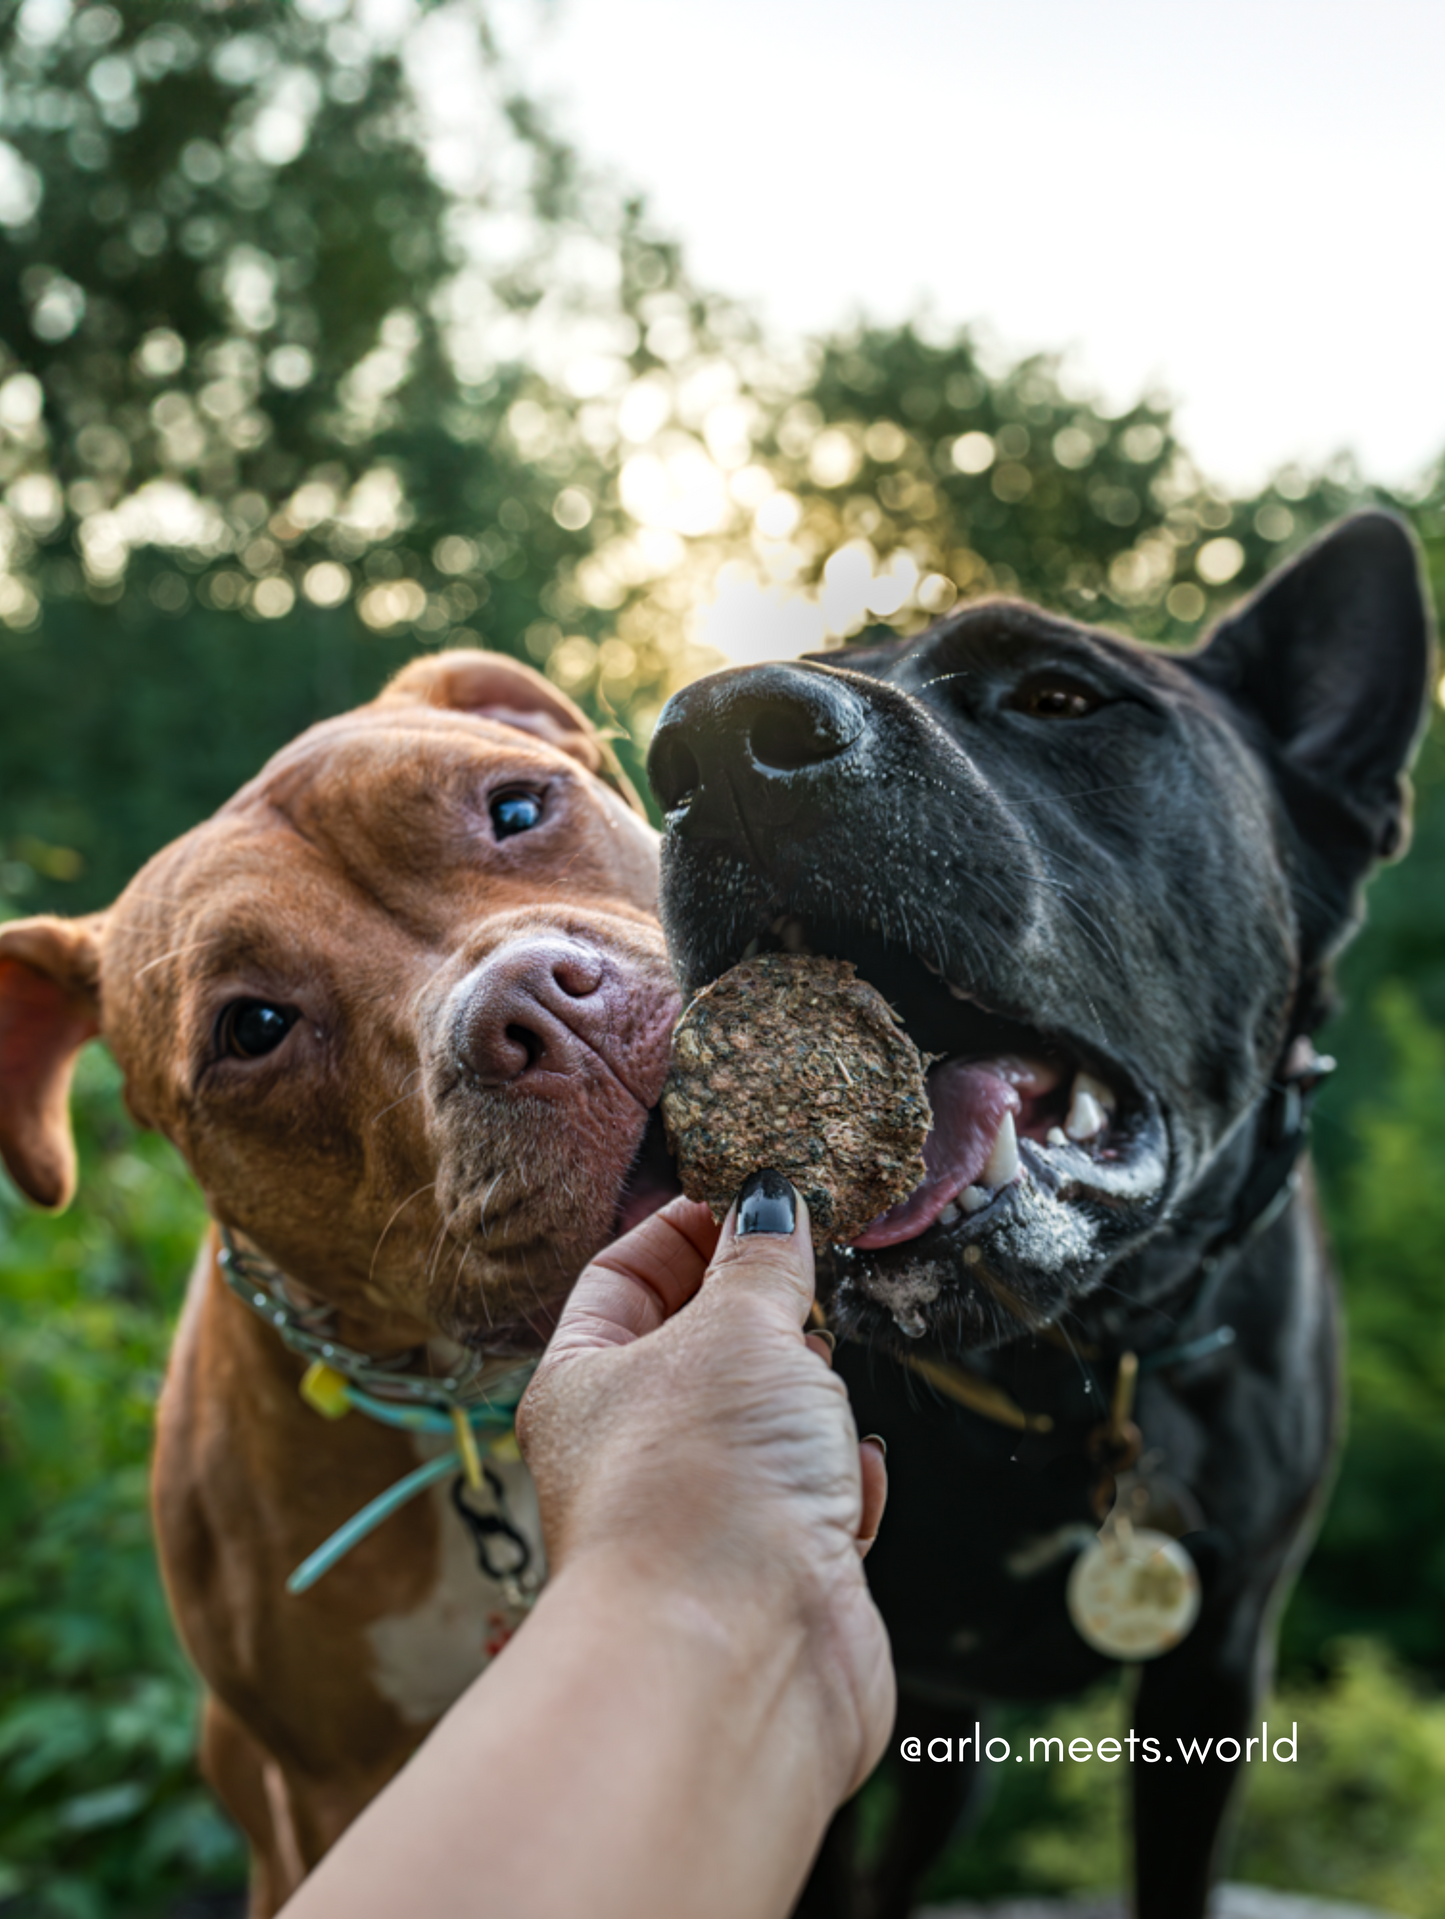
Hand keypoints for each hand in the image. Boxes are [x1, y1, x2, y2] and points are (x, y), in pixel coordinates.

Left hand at [518, 1172, 893, 1796]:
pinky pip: (813, 1502)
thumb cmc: (705, 1484)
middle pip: (700, 1348)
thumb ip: (763, 1259)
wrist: (737, 1659)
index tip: (756, 1192)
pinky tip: (849, 1482)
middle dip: (763, 1318)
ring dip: (808, 1403)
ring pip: (765, 1425)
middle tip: (809, 1285)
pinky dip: (840, 1484)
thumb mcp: (740, 1329)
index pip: (625, 1273)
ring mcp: (702, 1515)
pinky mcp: (773, 1572)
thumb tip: (770, 1200)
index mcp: (583, 1379)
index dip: (688, 1225)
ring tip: (821, 1396)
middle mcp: (630, 1449)